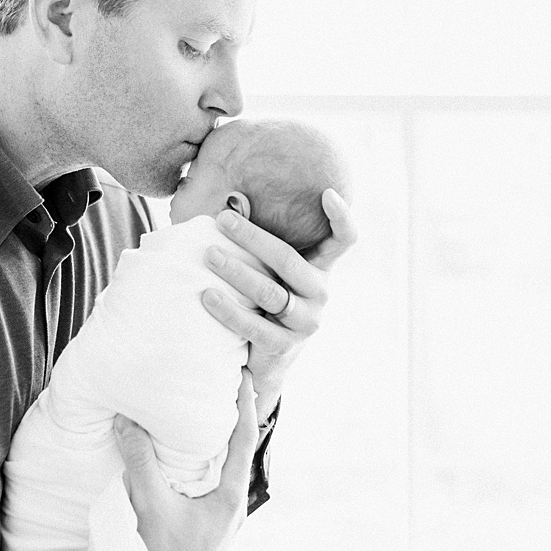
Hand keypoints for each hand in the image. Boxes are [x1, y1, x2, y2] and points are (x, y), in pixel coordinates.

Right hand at [113, 369, 258, 550]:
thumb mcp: (149, 502)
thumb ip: (140, 460)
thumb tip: (125, 421)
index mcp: (231, 498)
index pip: (245, 439)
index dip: (245, 404)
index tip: (242, 375)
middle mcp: (233, 507)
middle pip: (239, 451)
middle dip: (233, 417)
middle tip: (224, 385)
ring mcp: (221, 519)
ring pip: (225, 469)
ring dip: (217, 441)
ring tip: (207, 411)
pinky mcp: (206, 527)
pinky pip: (211, 484)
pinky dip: (203, 462)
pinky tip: (186, 455)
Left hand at [202, 189, 356, 421]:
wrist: (266, 358)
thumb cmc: (264, 299)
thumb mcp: (273, 270)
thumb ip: (264, 244)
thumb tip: (227, 203)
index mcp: (319, 269)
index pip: (344, 240)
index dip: (341, 217)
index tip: (326, 192)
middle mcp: (319, 293)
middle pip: (288, 260)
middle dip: (252, 237)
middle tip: (222, 219)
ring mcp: (304, 321)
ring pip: (269, 292)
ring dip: (236, 271)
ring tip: (209, 255)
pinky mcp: (283, 345)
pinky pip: (254, 324)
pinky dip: (229, 309)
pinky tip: (207, 294)